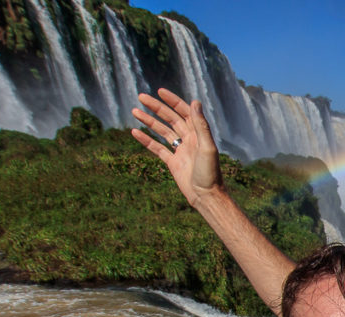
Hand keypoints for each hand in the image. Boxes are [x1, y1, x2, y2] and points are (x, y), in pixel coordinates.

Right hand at [131, 88, 223, 206]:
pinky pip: (157, 148)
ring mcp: (180, 151)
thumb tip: (195, 102)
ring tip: (134, 111)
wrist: (206, 196)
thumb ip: (201, 126)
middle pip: (170, 119)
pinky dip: (146, 140)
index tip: (160, 92)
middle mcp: (189, 140)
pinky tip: (135, 132)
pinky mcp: (172, 163)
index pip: (184, 112)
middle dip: (156, 108)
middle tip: (141, 97)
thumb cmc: (210, 173)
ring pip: (162, 132)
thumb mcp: (207, 147)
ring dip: (149, 121)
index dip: (173, 101)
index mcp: (198, 134)